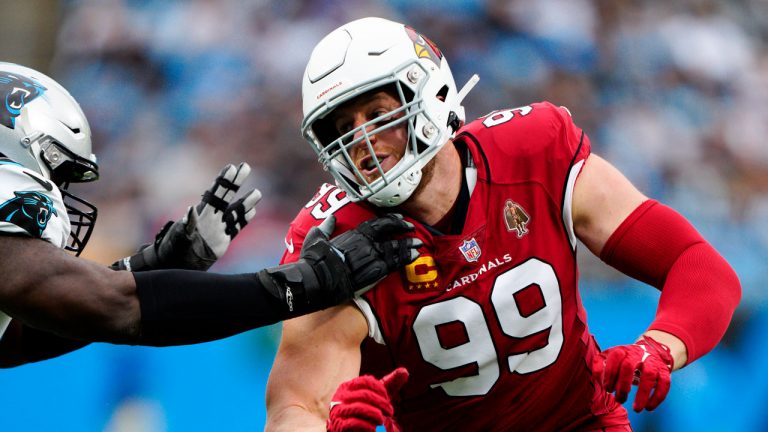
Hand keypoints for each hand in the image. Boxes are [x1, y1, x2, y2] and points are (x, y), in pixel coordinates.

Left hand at [112, 162, 260, 270]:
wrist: (176, 266)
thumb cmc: (174, 249)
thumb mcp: (180, 236)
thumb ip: (188, 224)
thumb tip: (191, 209)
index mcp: (202, 214)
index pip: (215, 193)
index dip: (223, 181)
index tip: (231, 167)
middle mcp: (212, 218)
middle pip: (226, 197)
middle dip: (235, 182)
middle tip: (245, 166)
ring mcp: (218, 229)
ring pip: (235, 212)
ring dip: (246, 203)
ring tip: (257, 193)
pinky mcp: (222, 241)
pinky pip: (236, 228)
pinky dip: (244, 220)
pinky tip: (253, 211)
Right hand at [302, 214, 421, 301]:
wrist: (318, 280)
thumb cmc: (315, 260)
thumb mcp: (316, 238)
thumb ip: (326, 227)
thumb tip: (330, 219)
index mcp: (354, 235)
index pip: (376, 223)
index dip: (390, 219)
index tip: (399, 217)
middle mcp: (365, 243)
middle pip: (389, 233)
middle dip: (402, 229)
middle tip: (412, 228)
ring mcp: (372, 257)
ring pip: (394, 249)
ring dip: (407, 246)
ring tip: (418, 244)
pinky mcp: (375, 272)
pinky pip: (394, 264)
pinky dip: (405, 259)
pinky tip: (413, 257)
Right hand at [327, 367, 408, 431]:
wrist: (352, 431)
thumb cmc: (366, 410)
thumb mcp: (378, 396)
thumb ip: (390, 383)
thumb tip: (405, 371)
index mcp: (348, 386)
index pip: (365, 381)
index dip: (379, 389)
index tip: (388, 397)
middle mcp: (340, 396)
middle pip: (364, 395)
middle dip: (381, 403)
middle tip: (390, 412)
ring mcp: (337, 411)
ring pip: (359, 408)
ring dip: (375, 414)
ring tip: (382, 420)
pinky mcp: (338, 425)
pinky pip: (354, 423)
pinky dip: (367, 426)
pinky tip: (374, 428)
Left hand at [592, 335, 673, 411]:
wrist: (647, 352)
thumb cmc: (623, 360)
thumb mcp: (608, 359)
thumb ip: (599, 366)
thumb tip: (600, 380)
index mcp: (622, 350)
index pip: (615, 358)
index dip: (610, 375)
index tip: (608, 389)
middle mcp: (637, 354)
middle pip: (629, 366)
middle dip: (623, 386)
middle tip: (620, 399)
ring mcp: (652, 362)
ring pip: (649, 375)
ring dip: (642, 394)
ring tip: (636, 409)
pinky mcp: (664, 371)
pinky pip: (664, 383)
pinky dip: (657, 397)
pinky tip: (649, 407)